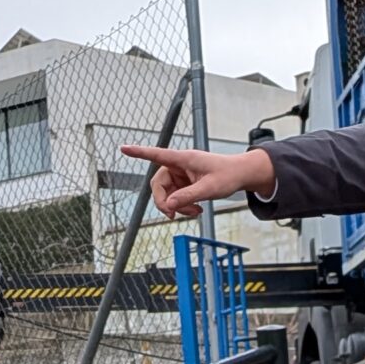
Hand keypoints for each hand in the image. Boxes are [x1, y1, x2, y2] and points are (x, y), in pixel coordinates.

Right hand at [123, 144, 275, 218]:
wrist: (241, 175)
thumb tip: (170, 206)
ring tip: (194, 213)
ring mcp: (181, 175)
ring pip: (167, 194)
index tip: (123, 148)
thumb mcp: (209, 188)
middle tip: (173, 215)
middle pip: (158, 184)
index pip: (157, 154)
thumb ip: (188, 197)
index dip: (139, 152)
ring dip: (176, 207)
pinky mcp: (185, 184)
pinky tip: (196, 210)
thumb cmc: (228, 175)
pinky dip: (183, 207)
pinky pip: (176, 198)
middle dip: (164, 201)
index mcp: (183, 159)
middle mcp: (178, 165)